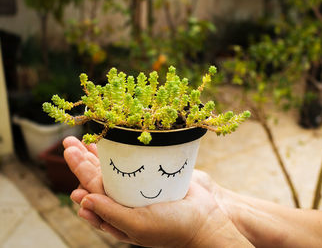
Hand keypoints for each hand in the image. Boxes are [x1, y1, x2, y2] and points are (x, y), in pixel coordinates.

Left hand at [63, 137, 252, 246]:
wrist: (204, 219)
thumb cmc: (172, 228)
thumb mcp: (137, 226)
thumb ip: (110, 215)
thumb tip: (83, 202)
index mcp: (117, 216)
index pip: (92, 193)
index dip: (79, 175)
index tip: (70, 158)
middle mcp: (125, 201)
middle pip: (98, 178)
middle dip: (82, 162)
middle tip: (69, 143)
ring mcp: (139, 188)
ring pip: (113, 170)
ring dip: (97, 156)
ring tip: (83, 140)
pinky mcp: (153, 177)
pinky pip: (133, 163)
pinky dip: (121, 153)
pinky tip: (112, 144)